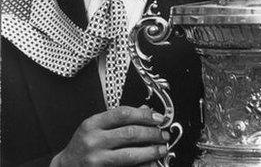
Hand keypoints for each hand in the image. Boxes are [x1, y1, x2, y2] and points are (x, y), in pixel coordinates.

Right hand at [50, 105, 169, 165]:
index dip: (144, 115)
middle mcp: (93, 140)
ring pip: (130, 154)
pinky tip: (151, 162)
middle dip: (152, 134)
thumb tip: (147, 111)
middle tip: (164, 135)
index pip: (123, 114)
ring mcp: (96, 159)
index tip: (159, 118)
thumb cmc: (83, 145)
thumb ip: (119, 119)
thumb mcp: (96, 127)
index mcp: (92, 124)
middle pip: (130, 133)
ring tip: (162, 148)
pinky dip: (142, 165)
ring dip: (151, 151)